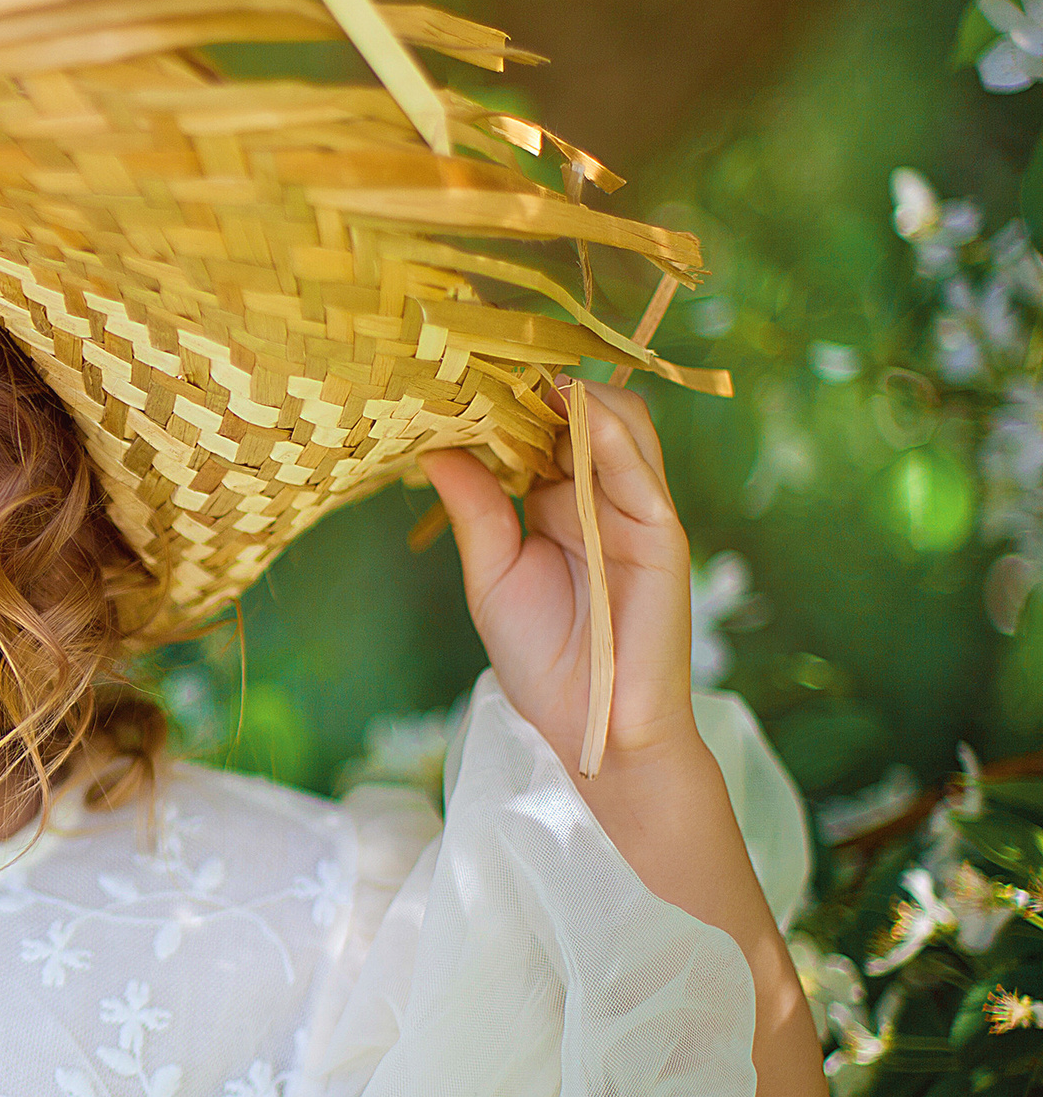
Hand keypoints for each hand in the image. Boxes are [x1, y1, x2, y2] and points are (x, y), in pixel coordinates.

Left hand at [421, 381, 696, 774]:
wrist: (595, 730)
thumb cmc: (546, 662)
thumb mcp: (492, 577)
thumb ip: (475, 511)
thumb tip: (433, 448)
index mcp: (560, 502)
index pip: (544, 426)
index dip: (508, 398)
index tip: (457, 373)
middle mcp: (601, 498)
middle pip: (586, 411)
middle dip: (541, 385)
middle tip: (488, 366)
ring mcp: (636, 512)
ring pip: (624, 424)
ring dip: (578, 397)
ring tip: (526, 381)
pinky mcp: (662, 537)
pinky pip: (643, 474)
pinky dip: (612, 437)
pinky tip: (576, 415)